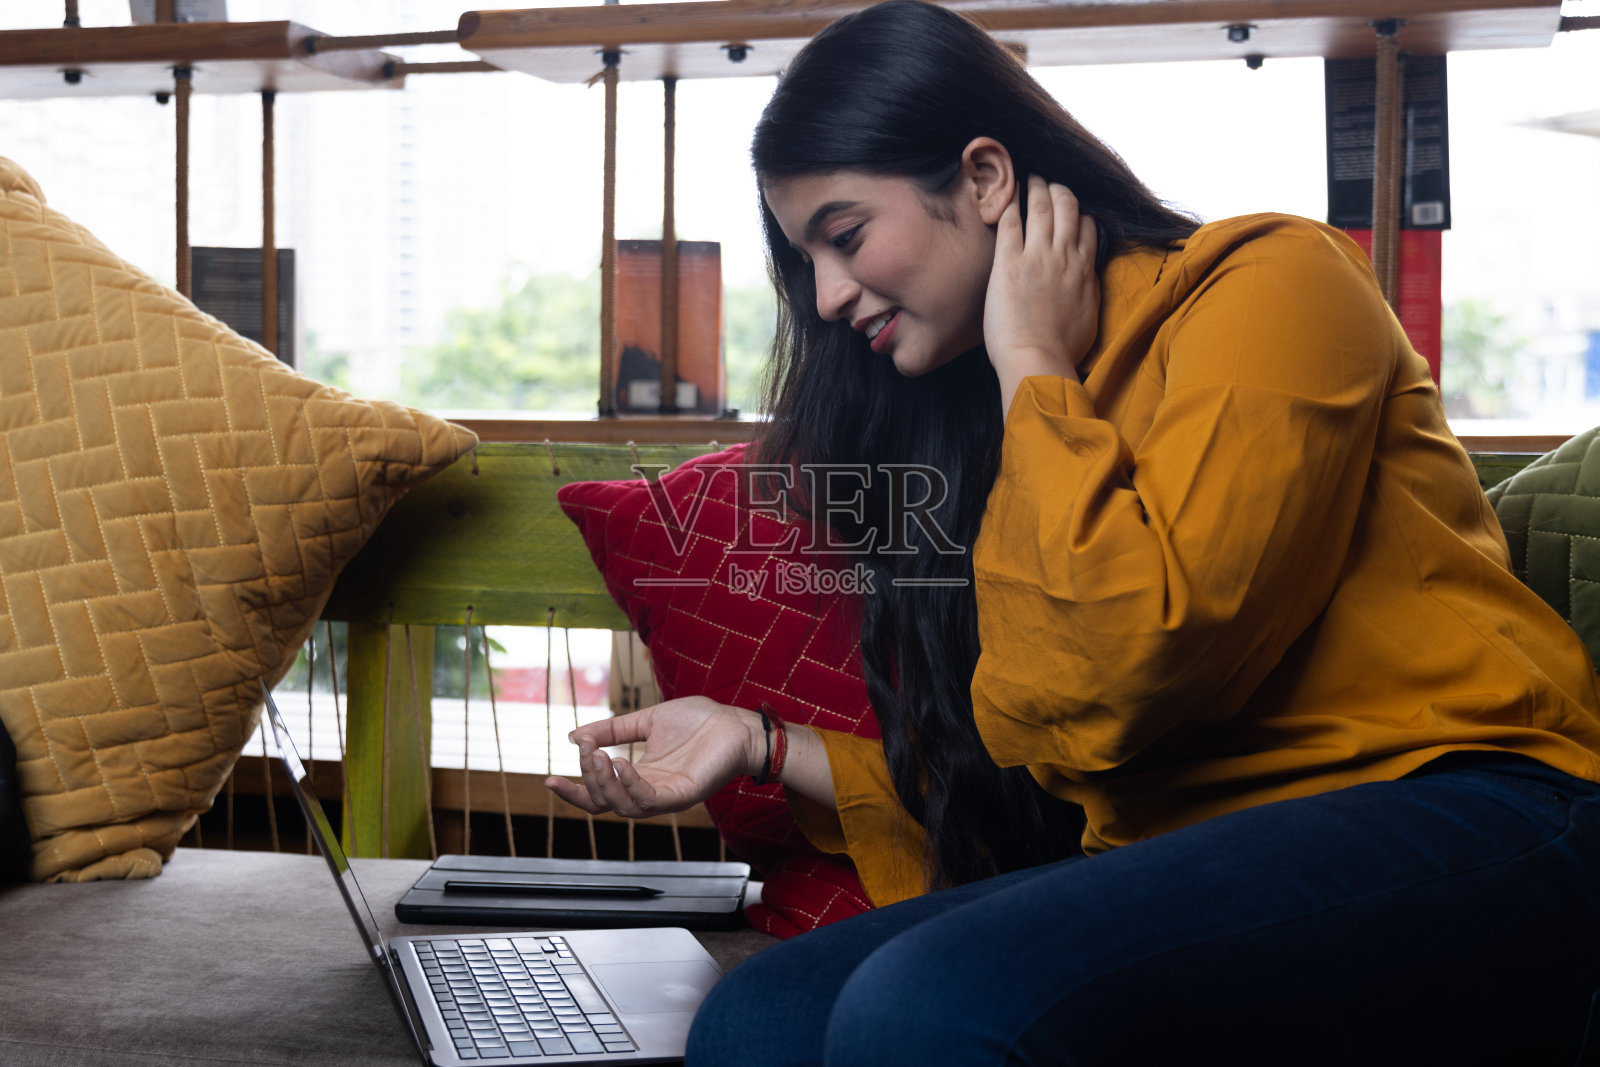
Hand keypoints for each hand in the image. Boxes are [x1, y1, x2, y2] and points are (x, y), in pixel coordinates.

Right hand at [545, 696, 760, 818]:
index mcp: (639, 776)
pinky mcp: (683, 796)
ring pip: (623, 807)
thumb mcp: (646, 721)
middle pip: (605, 804)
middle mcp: (649, 792)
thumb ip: (612, 730)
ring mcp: (666, 797)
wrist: (735, 721)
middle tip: (585, 751)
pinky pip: (649, 799)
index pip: (599, 795)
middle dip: (587, 780)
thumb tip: (575, 736)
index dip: (573, 791)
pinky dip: (631, 784)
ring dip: (605, 783)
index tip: (549, 779)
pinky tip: (622, 763)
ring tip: (599, 756)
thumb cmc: (699, 722)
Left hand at [984, 174, 1099, 414]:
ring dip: (1036, 188)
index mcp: (1084, 269)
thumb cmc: (1063, 348)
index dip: (1079, 213)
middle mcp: (1064, 256)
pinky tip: (1004, 194)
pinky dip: (1009, 204)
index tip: (1070, 209)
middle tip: (1049, 182)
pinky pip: (1009, 223)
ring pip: (1041, 207)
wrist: (1037, 358)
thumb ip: (1088, 290)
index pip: (1087, 226)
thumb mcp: (1089, 315)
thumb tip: (1088, 281)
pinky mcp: (1008, 263)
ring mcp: (1036, 257)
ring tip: (1030, 177)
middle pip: (1067, 207)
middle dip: (1059, 189)